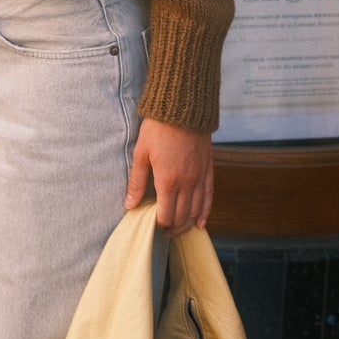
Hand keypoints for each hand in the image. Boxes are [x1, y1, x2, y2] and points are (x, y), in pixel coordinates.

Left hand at [125, 118, 213, 232]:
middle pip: (182, 217)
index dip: (159, 224)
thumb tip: (130, 205)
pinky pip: (209, 197)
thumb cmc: (158, 128)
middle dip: (172, 228)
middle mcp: (187, 183)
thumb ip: (137, 182)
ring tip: (178, 229)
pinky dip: (205, 212)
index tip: (152, 224)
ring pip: (196, 211)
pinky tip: (200, 223)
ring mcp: (200, 177)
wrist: (184, 107)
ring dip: (187, 224)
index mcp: (168, 181)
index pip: (165, 215)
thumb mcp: (141, 153)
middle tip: (164, 231)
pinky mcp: (208, 169)